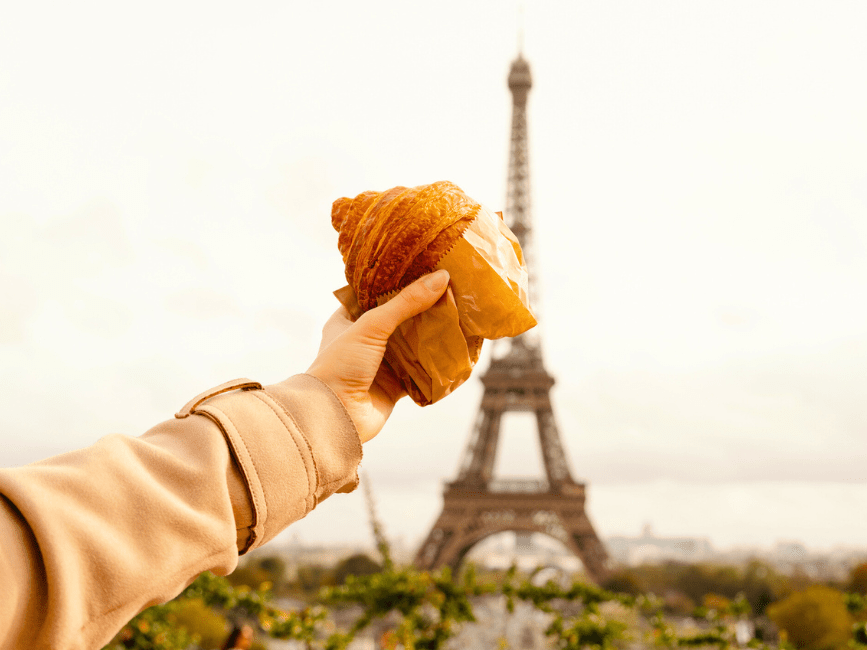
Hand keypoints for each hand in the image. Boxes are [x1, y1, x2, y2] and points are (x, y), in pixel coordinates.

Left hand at [306, 270, 449, 442]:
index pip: (375, 294)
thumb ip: (406, 302)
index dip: (398, 282)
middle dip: (422, 308)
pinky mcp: (394, 386)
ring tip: (459, 313)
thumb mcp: (371, 326)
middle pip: (399, 318)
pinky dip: (436, 364)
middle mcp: (363, 340)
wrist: (335, 417)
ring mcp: (380, 364)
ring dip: (432, 334)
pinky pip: (420, 371)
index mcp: (347, 320)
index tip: (424, 269)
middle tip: (450, 290)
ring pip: (412, 344)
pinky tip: (455, 350)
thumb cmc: (340, 365)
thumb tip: (442, 278)